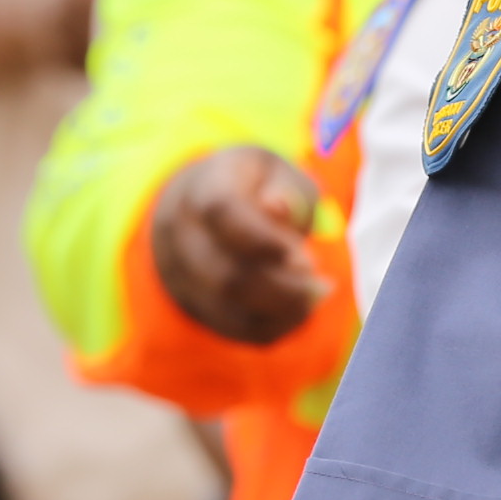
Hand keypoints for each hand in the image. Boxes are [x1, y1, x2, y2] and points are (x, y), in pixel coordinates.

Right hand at [150, 146, 328, 343]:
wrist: (205, 208)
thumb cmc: (255, 188)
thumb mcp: (277, 173)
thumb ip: (285, 189)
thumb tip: (278, 206)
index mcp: (201, 189)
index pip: (221, 212)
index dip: (265, 239)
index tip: (306, 255)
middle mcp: (179, 232)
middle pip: (225, 274)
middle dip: (283, 285)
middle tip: (321, 283)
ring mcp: (179, 272)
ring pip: (228, 306)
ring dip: (281, 308)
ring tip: (316, 294)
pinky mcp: (194, 302)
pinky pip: (233, 326)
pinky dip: (273, 324)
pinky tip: (300, 308)